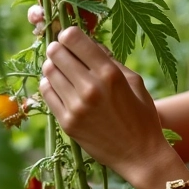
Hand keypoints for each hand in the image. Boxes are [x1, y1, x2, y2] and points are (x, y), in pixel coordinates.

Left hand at [39, 27, 172, 184]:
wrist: (140, 154)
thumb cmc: (142, 116)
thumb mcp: (135, 82)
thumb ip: (112, 61)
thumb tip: (90, 44)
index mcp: (110, 73)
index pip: (74, 39)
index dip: (68, 34)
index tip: (70, 37)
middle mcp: (90, 87)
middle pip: (57, 53)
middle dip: (58, 48)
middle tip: (62, 51)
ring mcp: (76, 106)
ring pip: (48, 72)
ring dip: (53, 66)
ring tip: (61, 68)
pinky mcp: (67, 122)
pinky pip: (46, 93)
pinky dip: (50, 85)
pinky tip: (59, 86)